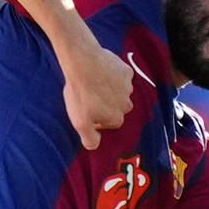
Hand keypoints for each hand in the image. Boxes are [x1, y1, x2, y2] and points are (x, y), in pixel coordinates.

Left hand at [57, 33, 132, 149]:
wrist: (83, 62)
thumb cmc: (81, 93)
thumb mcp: (80, 122)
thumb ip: (89, 139)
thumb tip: (95, 146)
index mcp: (117, 119)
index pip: (109, 122)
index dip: (97, 117)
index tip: (87, 109)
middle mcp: (127, 105)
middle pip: (116, 108)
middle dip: (105, 104)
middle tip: (89, 95)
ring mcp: (128, 87)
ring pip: (119, 92)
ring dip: (109, 90)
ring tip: (93, 83)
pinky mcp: (126, 71)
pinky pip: (121, 76)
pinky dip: (112, 75)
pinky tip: (100, 72)